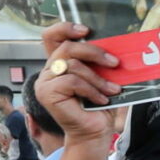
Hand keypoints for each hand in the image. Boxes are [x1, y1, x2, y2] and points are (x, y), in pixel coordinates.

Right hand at [33, 21, 120, 145]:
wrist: (95, 131)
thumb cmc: (99, 105)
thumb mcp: (102, 77)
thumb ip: (99, 61)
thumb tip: (115, 45)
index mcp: (60, 62)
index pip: (52, 36)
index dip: (65, 28)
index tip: (86, 30)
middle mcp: (49, 70)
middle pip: (67, 47)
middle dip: (94, 52)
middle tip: (114, 63)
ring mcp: (45, 81)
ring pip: (72, 65)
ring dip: (97, 78)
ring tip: (112, 90)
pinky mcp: (46, 93)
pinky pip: (71, 81)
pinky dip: (91, 90)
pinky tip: (101, 99)